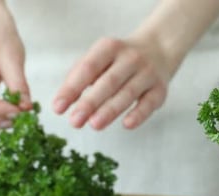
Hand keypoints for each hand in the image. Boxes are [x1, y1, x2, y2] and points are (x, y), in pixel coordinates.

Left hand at [53, 37, 169, 129]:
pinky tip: (127, 124)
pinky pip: (149, 102)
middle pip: (108, 82)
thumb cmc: (118, 60)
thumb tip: (61, 102)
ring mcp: (147, 73)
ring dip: (110, 110)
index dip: (72, 88)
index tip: (58, 108)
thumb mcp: (99, 57)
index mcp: (109, 48)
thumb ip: (78, 76)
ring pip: (128, 93)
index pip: (88, 68)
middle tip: (74, 121)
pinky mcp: (160, 89)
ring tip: (94, 124)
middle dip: (90, 102)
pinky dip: (139, 114)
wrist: (159, 48)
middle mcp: (130, 58)